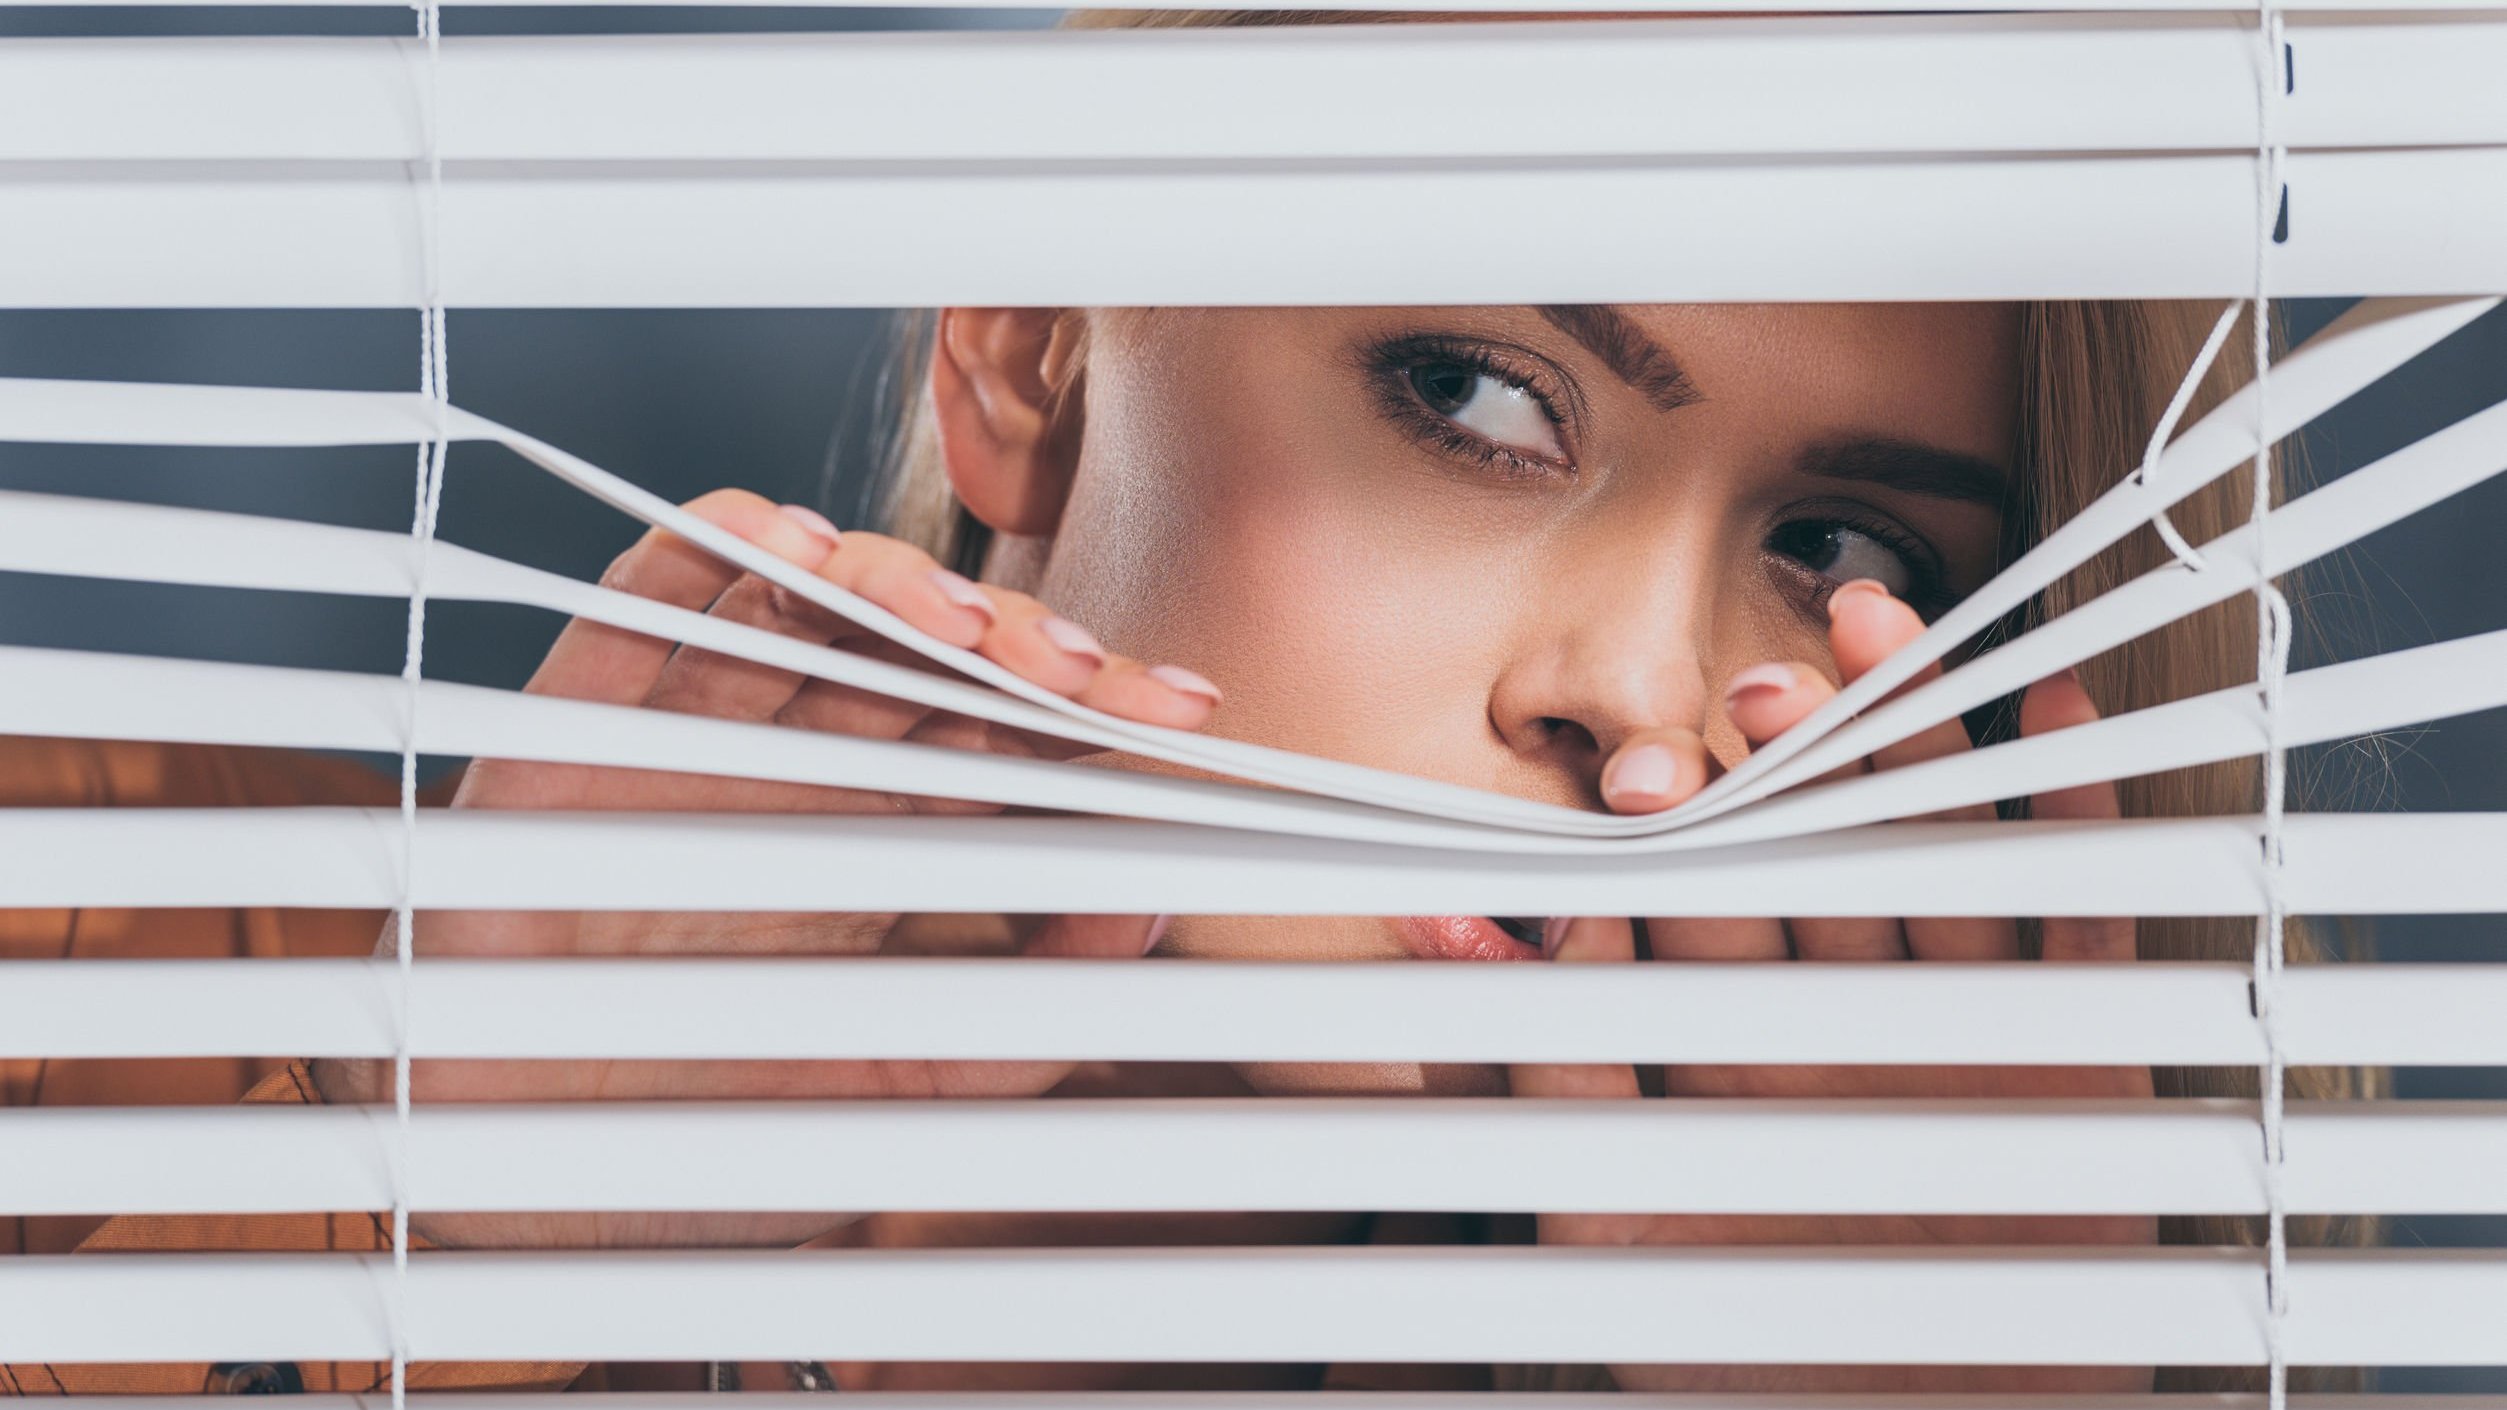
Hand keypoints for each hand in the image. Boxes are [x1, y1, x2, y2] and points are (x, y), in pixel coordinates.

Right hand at [316, 490, 1222, 1248]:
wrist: (501, 1199)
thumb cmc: (699, 1149)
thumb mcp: (892, 1099)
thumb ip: (1025, 1018)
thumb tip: (1147, 910)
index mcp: (883, 836)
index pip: (1006, 734)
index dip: (1090, 706)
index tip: (1183, 709)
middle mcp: (799, 762)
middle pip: (923, 652)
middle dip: (1012, 641)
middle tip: (1079, 665)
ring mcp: (689, 730)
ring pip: (805, 600)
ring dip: (886, 582)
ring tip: (957, 619)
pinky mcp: (575, 721)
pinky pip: (645, 602)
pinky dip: (708, 551)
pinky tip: (785, 546)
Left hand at [1513, 578, 2154, 1393]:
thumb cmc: (1746, 1347)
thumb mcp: (1612, 1213)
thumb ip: (1545, 1064)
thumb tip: (1440, 929)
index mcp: (1742, 1029)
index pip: (1703, 887)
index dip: (1679, 822)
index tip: (1651, 766)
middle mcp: (1848, 1000)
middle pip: (1817, 837)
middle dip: (1788, 756)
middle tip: (1758, 686)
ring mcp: (1963, 1009)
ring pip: (1935, 840)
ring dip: (1909, 735)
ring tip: (1872, 626)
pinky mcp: (2078, 1042)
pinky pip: (2080, 907)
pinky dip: (2075, 806)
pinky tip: (2053, 705)